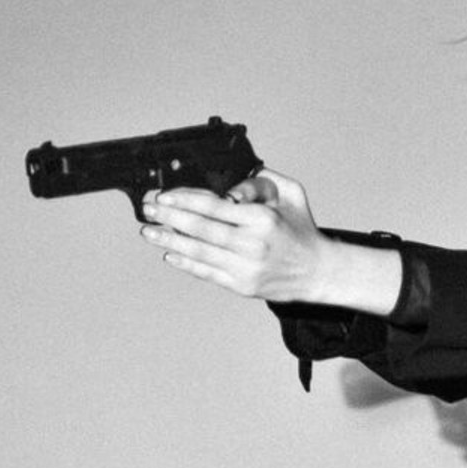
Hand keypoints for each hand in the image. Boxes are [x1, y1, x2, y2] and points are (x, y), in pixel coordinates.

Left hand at [140, 168, 336, 301]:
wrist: (317, 271)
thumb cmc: (302, 230)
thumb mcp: (291, 194)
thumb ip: (262, 181)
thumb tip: (231, 184)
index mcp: (262, 219)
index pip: (214, 206)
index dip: (184, 200)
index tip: (164, 196)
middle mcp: (252, 245)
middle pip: (200, 229)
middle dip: (169, 218)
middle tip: (148, 210)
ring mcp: (245, 268)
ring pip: (198, 252)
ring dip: (169, 240)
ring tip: (149, 232)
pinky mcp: (241, 286)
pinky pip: (206, 273)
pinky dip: (185, 263)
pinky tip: (170, 253)